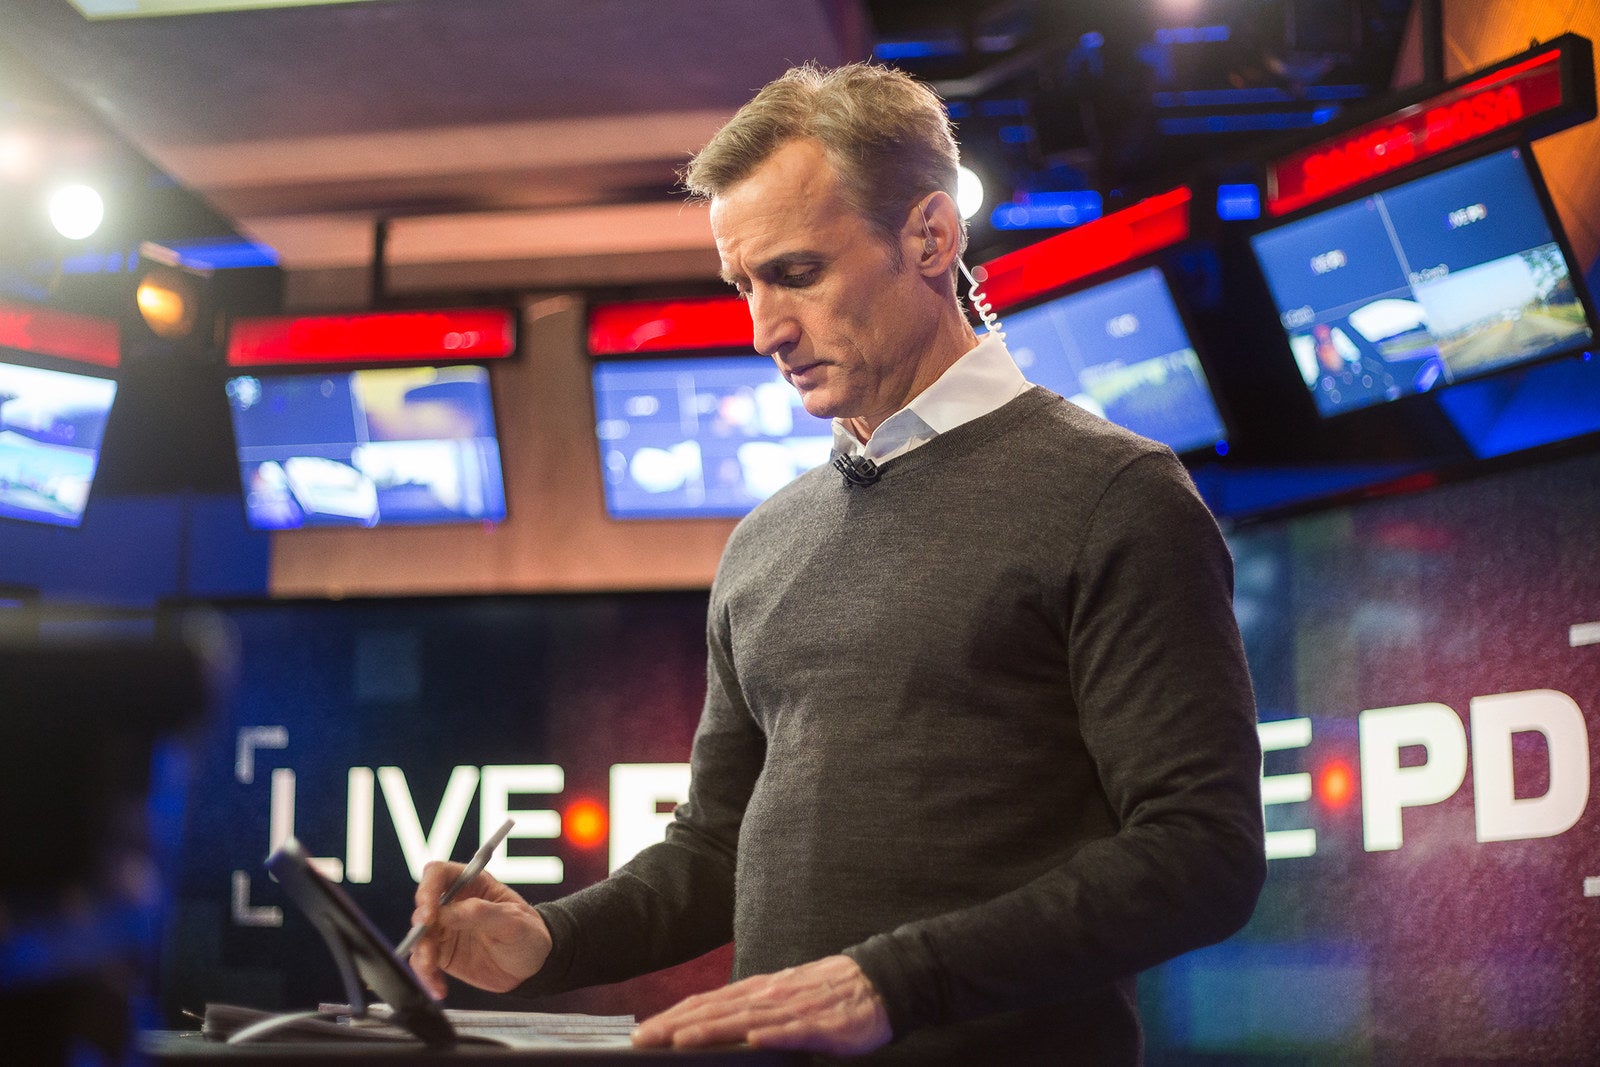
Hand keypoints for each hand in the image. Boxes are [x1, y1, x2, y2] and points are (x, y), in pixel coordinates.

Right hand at [408, 860, 550, 998]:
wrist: (533, 966)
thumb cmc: (528, 933)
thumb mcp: (513, 921)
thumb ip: (482, 913)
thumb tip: (448, 913)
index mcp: (472, 885)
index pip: (439, 874)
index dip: (428, 888)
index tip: (429, 912)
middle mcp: (454, 904)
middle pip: (423, 906)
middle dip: (420, 926)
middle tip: (427, 946)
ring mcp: (446, 930)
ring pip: (419, 937)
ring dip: (421, 954)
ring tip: (432, 970)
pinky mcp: (443, 954)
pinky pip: (424, 963)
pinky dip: (426, 976)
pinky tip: (439, 988)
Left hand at [631, 955, 891, 1055]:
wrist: (879, 981)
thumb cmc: (828, 994)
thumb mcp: (782, 999)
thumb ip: (750, 1012)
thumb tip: (712, 1027)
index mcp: (758, 991)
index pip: (706, 1002)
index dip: (673, 1017)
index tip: (642, 1031)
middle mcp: (769, 995)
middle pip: (716, 1010)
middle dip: (677, 1025)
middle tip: (643, 1039)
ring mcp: (794, 1009)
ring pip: (746, 1020)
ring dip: (712, 1029)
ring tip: (682, 1039)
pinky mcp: (822, 1024)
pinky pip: (794, 1031)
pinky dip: (772, 1035)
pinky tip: (753, 1039)